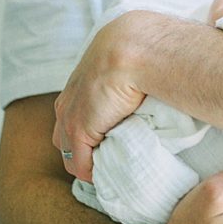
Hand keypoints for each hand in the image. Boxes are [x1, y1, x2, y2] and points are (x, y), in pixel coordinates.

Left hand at [53, 12, 149, 182]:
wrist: (136, 47)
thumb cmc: (144, 47)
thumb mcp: (133, 57)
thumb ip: (135, 70)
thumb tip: (159, 76)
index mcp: (81, 79)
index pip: (75, 111)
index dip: (91, 127)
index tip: (111, 136)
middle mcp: (69, 98)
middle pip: (64, 135)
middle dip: (83, 149)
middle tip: (109, 156)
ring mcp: (71, 116)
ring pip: (70, 153)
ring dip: (89, 163)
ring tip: (112, 168)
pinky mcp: (80, 132)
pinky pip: (81, 165)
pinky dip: (94, 174)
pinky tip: (111, 176)